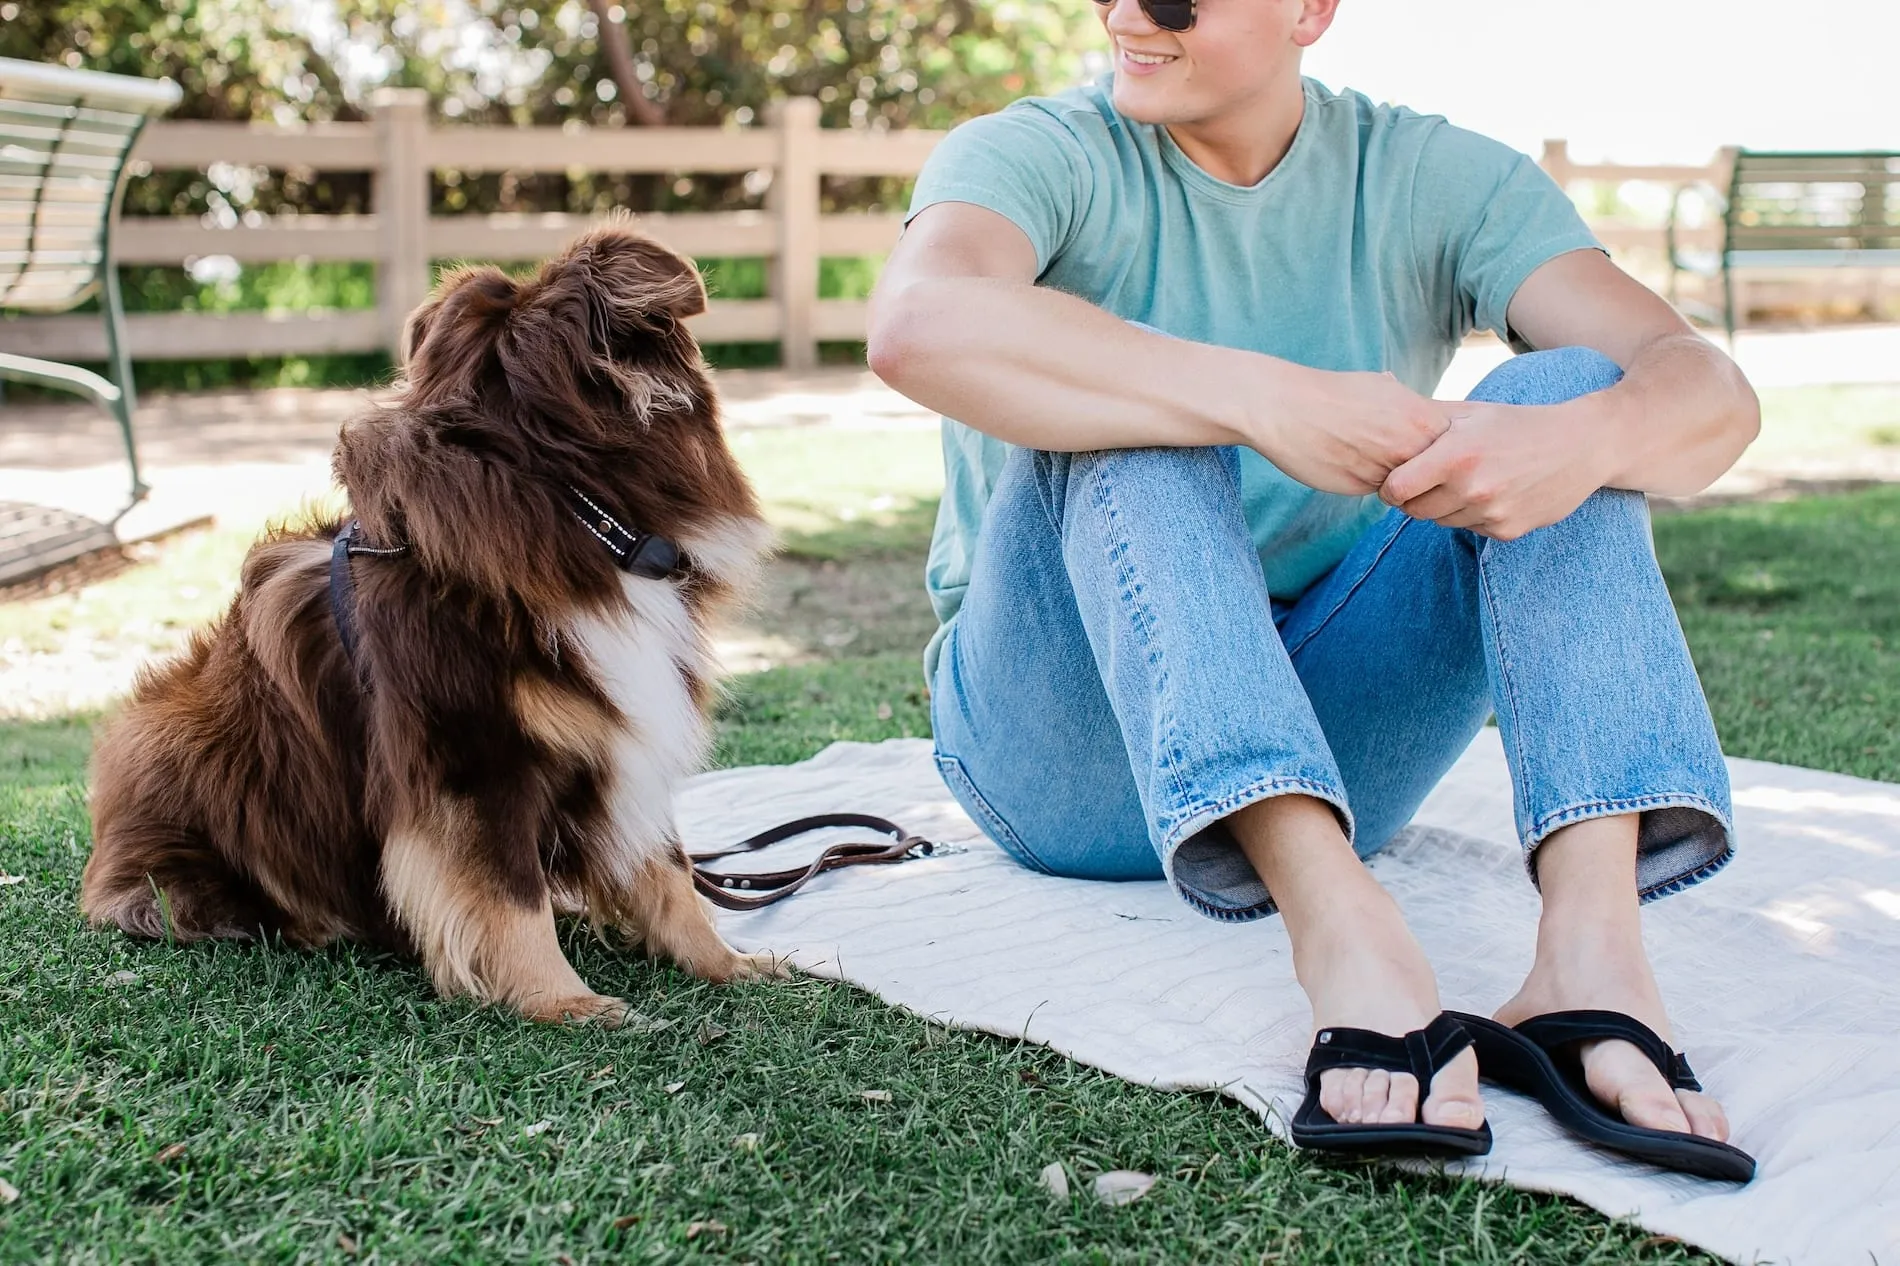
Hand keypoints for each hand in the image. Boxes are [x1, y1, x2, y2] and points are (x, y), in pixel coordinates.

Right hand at [1250, 368, 1451, 496]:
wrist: (1284, 407)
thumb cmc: (1329, 394)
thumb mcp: (1380, 387)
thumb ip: (1408, 405)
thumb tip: (1420, 409)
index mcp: (1423, 417)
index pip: (1452, 449)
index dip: (1437, 452)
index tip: (1415, 446)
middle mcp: (1412, 445)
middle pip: (1434, 473)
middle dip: (1421, 471)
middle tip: (1389, 456)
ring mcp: (1389, 469)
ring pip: (1407, 487)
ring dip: (1394, 481)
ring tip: (1362, 456)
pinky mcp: (1363, 488)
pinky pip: (1378, 493)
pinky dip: (1368, 484)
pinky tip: (1346, 464)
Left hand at [1379, 400, 1609, 540]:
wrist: (1583, 446)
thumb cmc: (1520, 424)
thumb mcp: (1473, 412)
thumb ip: (1427, 420)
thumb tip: (1386, 417)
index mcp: (1456, 455)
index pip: (1396, 490)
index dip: (1392, 485)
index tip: (1399, 477)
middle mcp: (1471, 488)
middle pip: (1415, 510)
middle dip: (1416, 497)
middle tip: (1433, 478)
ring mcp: (1490, 513)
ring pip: (1442, 521)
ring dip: (1445, 506)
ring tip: (1468, 481)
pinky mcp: (1506, 531)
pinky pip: (1470, 529)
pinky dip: (1473, 516)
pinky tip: (1493, 493)